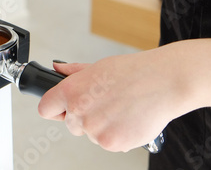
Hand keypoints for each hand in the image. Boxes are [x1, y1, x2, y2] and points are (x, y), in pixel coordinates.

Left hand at [38, 38, 210, 151]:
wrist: (164, 82)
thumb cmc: (134, 72)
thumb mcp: (98, 66)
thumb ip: (74, 73)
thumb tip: (57, 69)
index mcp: (72, 91)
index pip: (45, 108)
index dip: (54, 108)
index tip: (61, 108)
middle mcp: (80, 112)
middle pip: (70, 124)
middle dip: (83, 116)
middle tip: (104, 103)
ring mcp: (95, 131)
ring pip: (90, 134)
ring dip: (101, 126)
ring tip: (120, 108)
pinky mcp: (112, 143)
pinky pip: (107, 143)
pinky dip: (116, 135)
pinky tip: (128, 118)